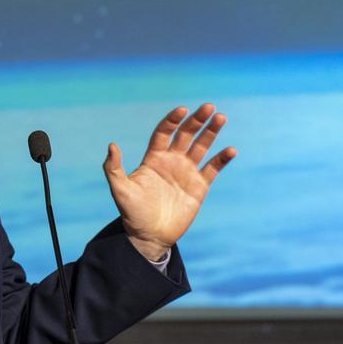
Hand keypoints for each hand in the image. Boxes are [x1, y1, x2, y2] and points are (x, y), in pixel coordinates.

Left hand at [103, 104, 235, 259]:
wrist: (150, 236)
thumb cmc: (132, 213)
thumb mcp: (120, 190)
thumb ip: (114, 168)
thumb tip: (112, 145)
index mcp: (154, 158)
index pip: (165, 132)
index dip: (173, 120)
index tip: (182, 110)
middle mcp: (172, 161)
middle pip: (186, 134)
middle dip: (196, 120)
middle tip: (209, 107)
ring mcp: (187, 172)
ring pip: (202, 146)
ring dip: (211, 132)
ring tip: (221, 118)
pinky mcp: (199, 186)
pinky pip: (213, 169)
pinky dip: (222, 159)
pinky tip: (230, 150)